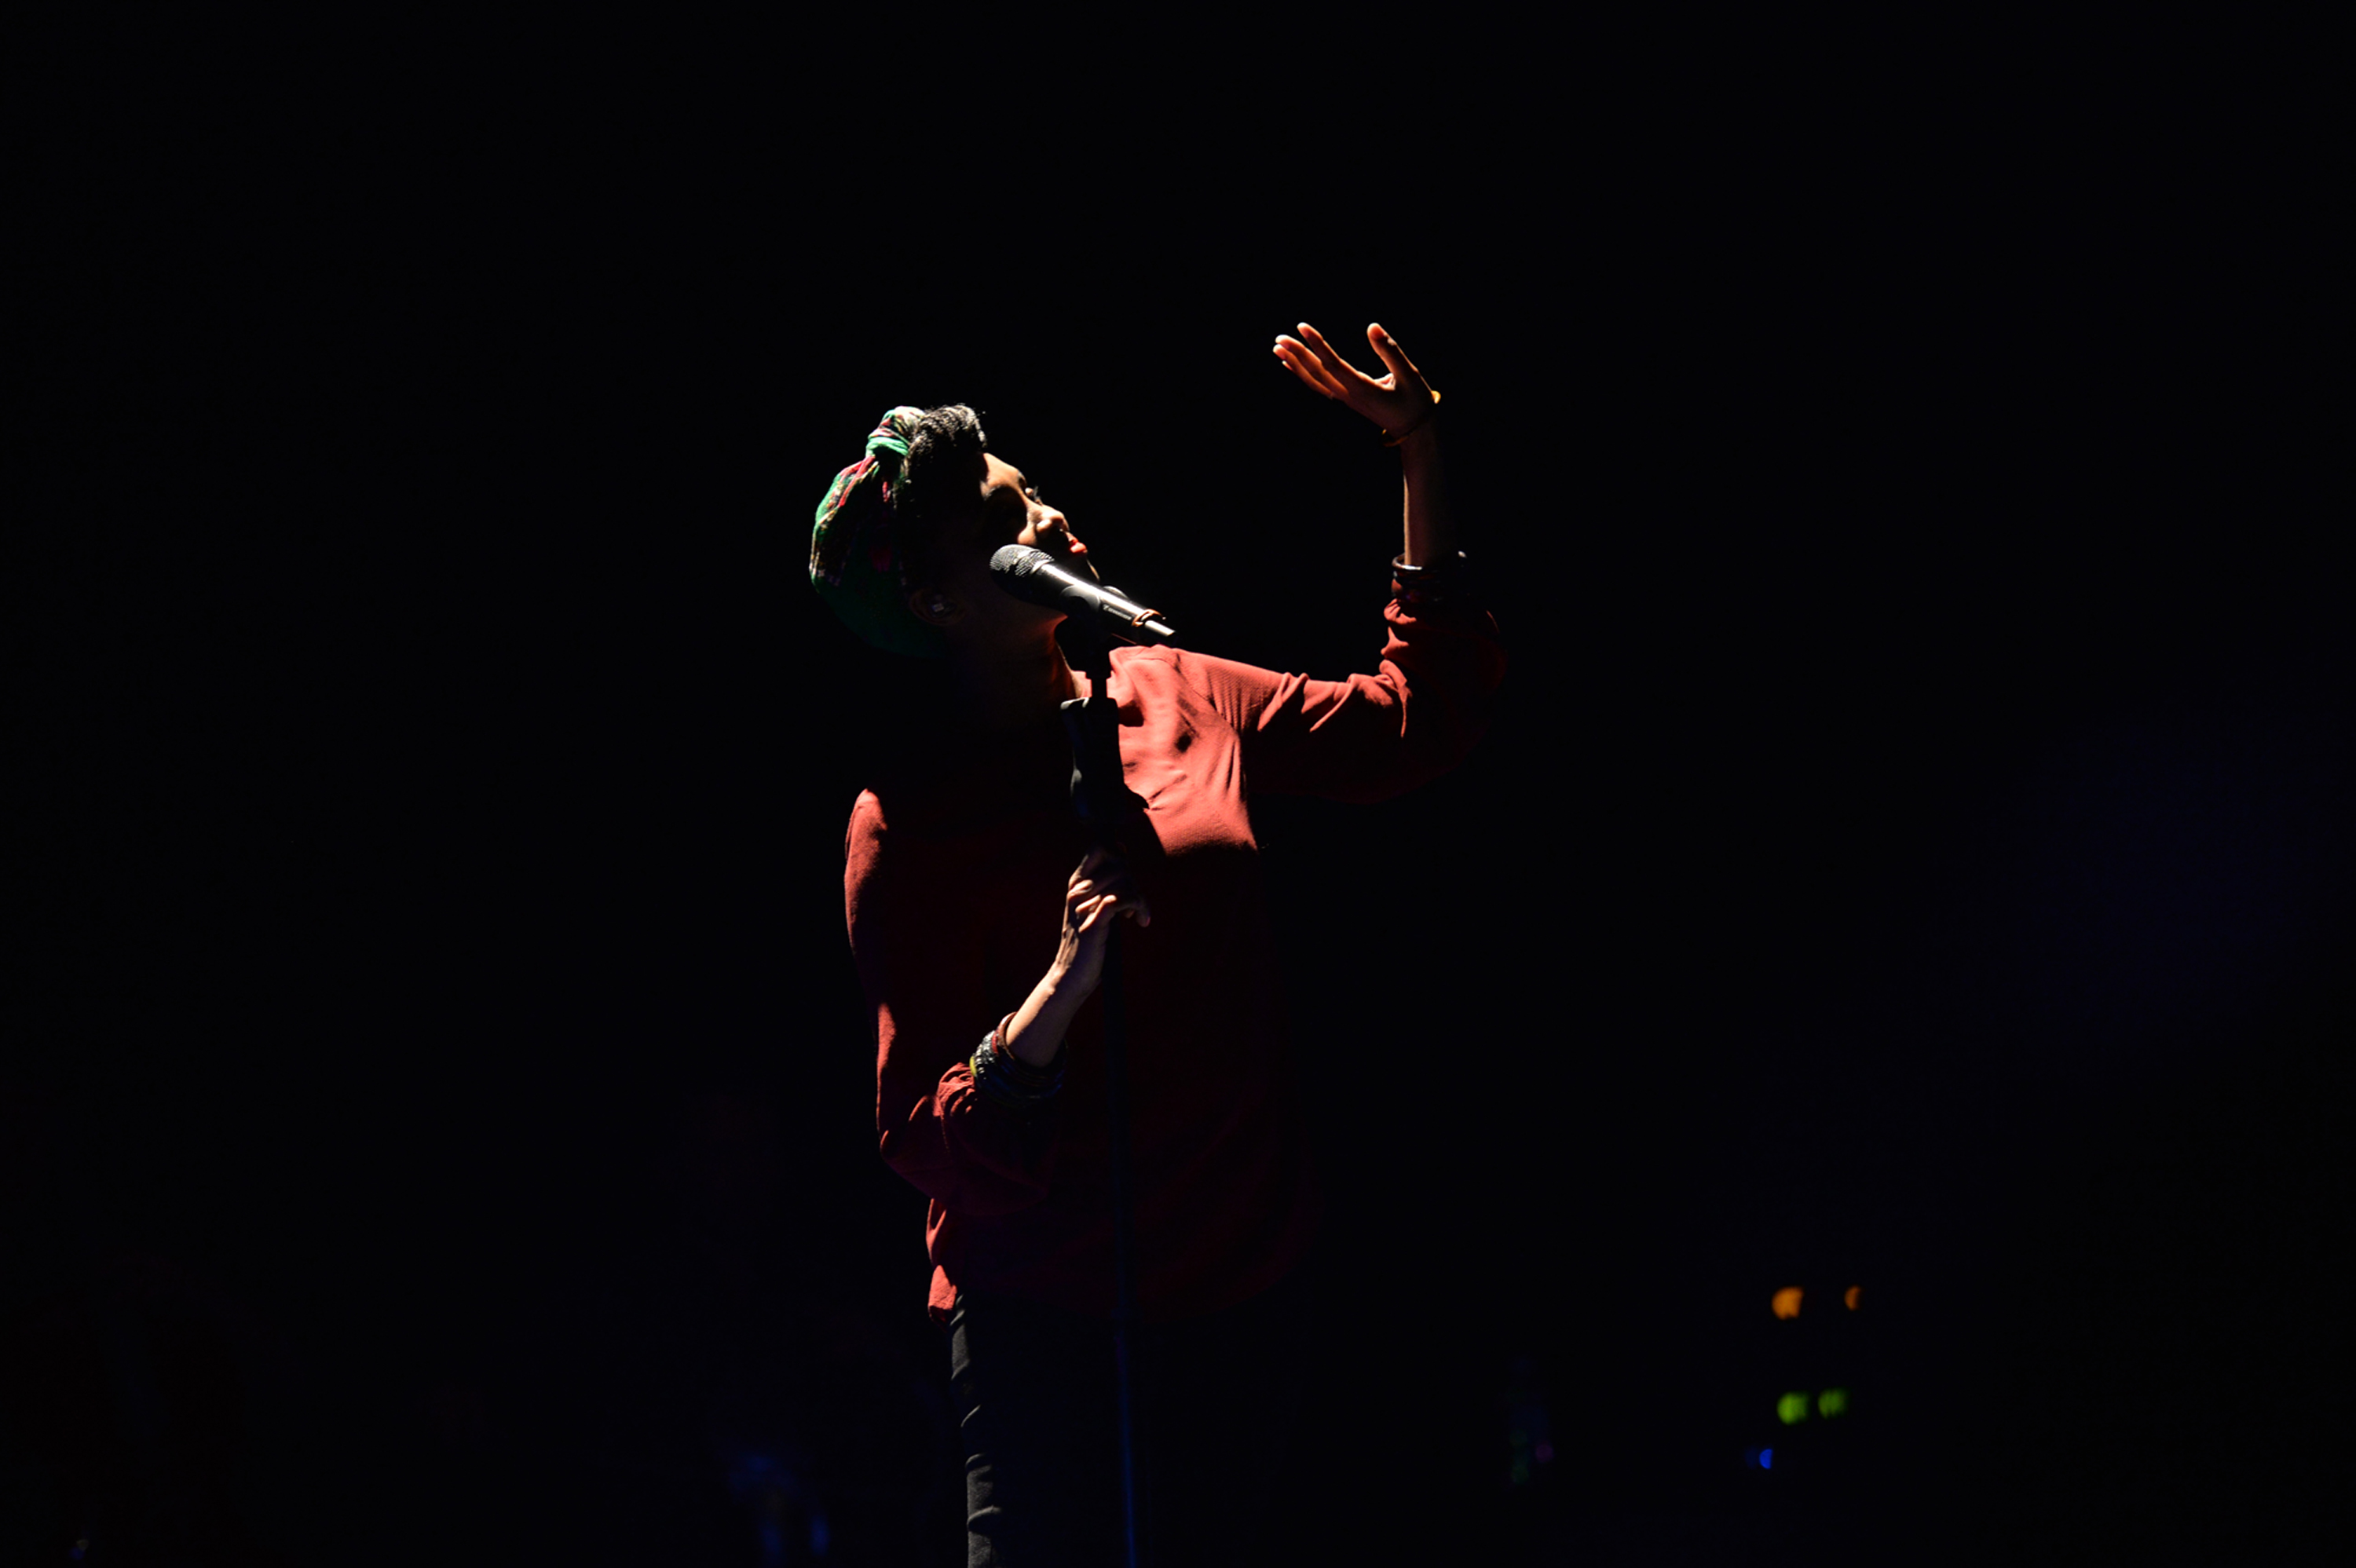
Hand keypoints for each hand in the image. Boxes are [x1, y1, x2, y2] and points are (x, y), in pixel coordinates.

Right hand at [1052, 844, 1151, 997]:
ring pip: (1125, 882)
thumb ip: (1106, 881)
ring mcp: (1084, 906)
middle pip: (1120, 865)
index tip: (1128, 878)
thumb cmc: (1087, 943)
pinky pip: (1122, 900)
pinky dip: (1138, 908)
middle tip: (1137, 906)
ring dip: (1140, 900)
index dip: (1119, 856)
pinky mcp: (1093, 923)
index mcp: (1076, 883)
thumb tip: (1121, 849)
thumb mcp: (1094, 907)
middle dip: (1135, 884)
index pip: (1100, 847)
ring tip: (1138, 916)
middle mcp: (1077, 890)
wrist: (1071, 976)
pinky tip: (1139, 921)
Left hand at [1272, 321, 1436, 433]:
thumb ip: (1389, 350)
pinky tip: (1290, 364)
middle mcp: (1349, 395)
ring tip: (1278, 348)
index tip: (1303, 327)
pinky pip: (1319, 386)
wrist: (1414, 429)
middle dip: (1298, 354)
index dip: (1317, 345)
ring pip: (1315, 381)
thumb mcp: (1408, 374)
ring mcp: (1345, 399)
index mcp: (1362, 389)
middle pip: (1317, 373)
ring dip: (1295, 364)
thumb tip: (1372, 327)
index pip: (1333, 364)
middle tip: (1280, 338)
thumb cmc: (1414, 400)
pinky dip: (1303, 374)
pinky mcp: (1346, 399)